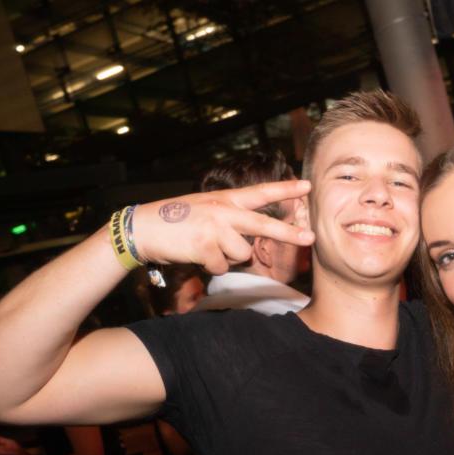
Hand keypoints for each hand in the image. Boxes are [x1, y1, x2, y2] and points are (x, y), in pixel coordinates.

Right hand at [130, 181, 314, 273]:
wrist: (142, 227)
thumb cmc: (175, 221)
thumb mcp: (205, 208)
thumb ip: (229, 218)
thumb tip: (248, 242)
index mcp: (225, 199)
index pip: (260, 192)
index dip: (285, 190)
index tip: (307, 187)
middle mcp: (223, 210)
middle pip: (263, 224)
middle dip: (289, 233)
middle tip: (310, 237)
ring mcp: (215, 228)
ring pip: (242, 254)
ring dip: (228, 258)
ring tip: (207, 249)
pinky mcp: (205, 246)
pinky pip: (222, 266)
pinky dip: (212, 267)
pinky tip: (196, 255)